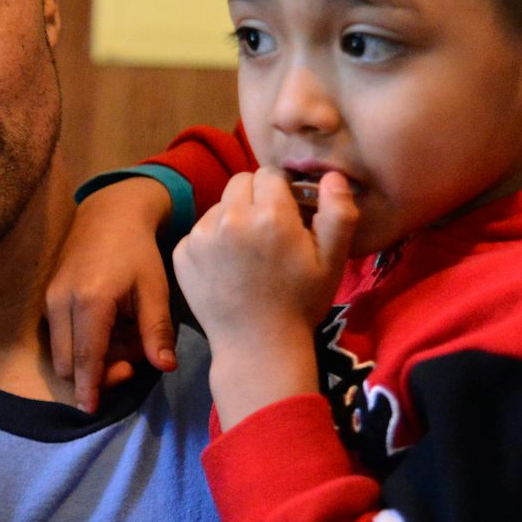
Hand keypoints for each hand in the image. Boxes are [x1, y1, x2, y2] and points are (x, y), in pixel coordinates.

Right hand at [45, 177, 179, 412]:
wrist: (108, 216)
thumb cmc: (137, 252)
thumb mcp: (155, 289)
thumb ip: (157, 331)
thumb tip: (165, 367)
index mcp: (90, 301)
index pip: (86, 359)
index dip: (89, 388)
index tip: (91, 410)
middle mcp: (61, 303)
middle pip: (68, 364)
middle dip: (96, 375)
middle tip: (131, 362)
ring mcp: (50, 300)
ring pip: (62, 353)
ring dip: (89, 360)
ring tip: (123, 338)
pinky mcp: (47, 299)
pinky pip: (59, 337)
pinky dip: (81, 344)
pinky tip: (108, 328)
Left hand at [172, 169, 357, 426]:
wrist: (258, 347)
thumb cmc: (301, 304)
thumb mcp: (333, 260)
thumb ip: (339, 212)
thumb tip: (332, 175)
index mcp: (271, 215)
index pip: (270, 174)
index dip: (281, 191)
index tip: (287, 213)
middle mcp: (231, 218)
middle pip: (240, 182)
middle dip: (255, 198)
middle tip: (267, 230)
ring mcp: (201, 236)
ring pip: (218, 206)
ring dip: (232, 218)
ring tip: (247, 252)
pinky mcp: (182, 254)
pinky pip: (199, 231)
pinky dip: (211, 241)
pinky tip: (227, 267)